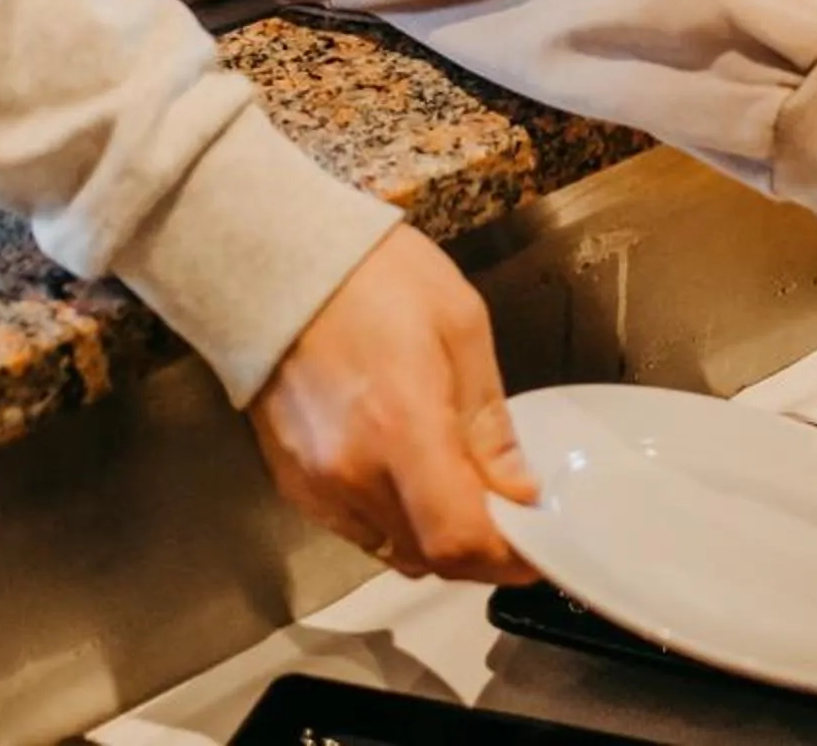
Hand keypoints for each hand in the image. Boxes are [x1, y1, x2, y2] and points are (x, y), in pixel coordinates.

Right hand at [248, 223, 538, 581]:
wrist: (280, 259)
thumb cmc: (375, 275)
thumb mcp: (460, 324)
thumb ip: (490, 421)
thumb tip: (519, 490)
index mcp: (402, 428)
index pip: (459, 538)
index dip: (507, 557)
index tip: (537, 544)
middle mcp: (353, 473)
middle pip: (430, 556)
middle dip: (478, 547)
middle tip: (507, 509)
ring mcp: (317, 484)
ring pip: (395, 549)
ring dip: (435, 535)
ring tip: (457, 485)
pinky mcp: (294, 483)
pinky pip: (358, 530)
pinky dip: (393, 520)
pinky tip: (405, 475)